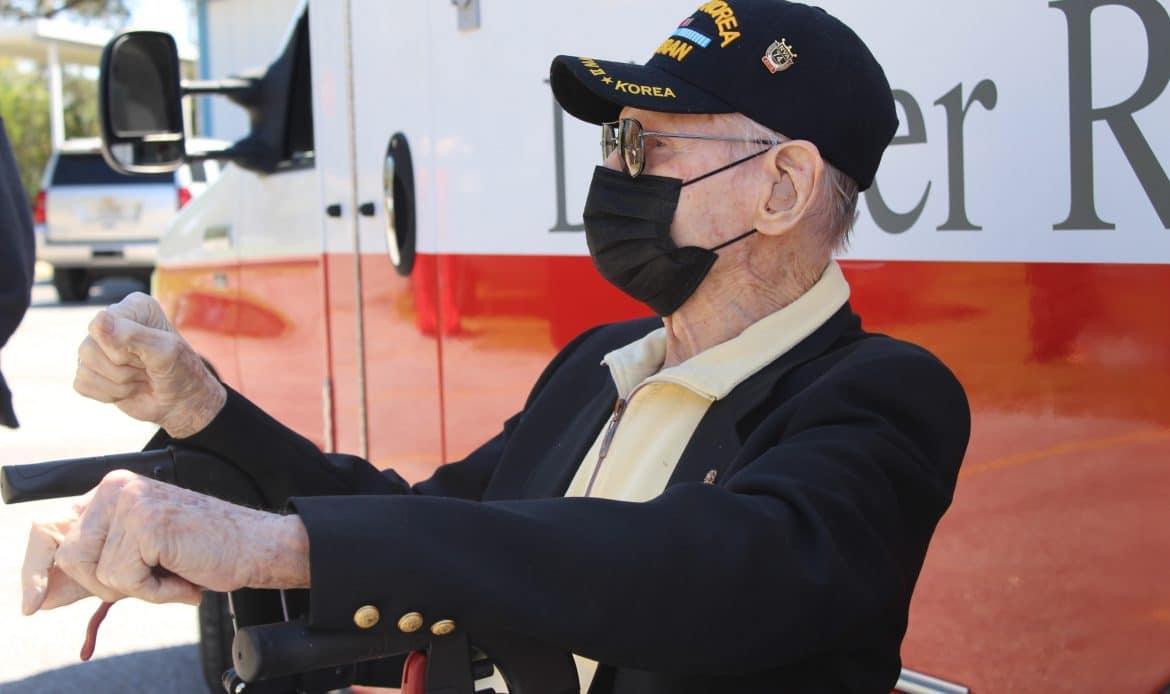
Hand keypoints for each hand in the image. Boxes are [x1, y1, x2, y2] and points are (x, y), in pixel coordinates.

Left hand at [22, 470, 309, 614]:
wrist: (256, 546)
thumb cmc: (204, 551)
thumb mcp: (138, 557)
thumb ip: (92, 568)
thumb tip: (40, 596)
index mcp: (112, 490)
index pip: (51, 528)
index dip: (36, 569)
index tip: (32, 603)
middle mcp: (116, 488)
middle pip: (70, 557)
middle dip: (104, 584)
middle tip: (149, 581)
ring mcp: (131, 502)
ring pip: (96, 572)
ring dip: (136, 588)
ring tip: (172, 575)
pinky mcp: (147, 524)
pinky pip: (126, 579)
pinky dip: (157, 592)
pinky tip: (184, 577)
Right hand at [74, 292, 225, 436]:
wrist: (182, 403)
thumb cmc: (180, 373)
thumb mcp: (166, 352)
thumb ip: (132, 335)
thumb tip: (98, 320)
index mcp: (133, 307)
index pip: (103, 325)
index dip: (126, 349)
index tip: (152, 354)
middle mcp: (111, 322)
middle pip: (89, 349)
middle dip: (124, 369)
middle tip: (148, 369)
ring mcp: (98, 347)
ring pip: (84, 367)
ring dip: (120, 383)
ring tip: (140, 378)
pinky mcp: (91, 370)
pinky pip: (82, 384)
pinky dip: (109, 394)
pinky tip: (128, 388)